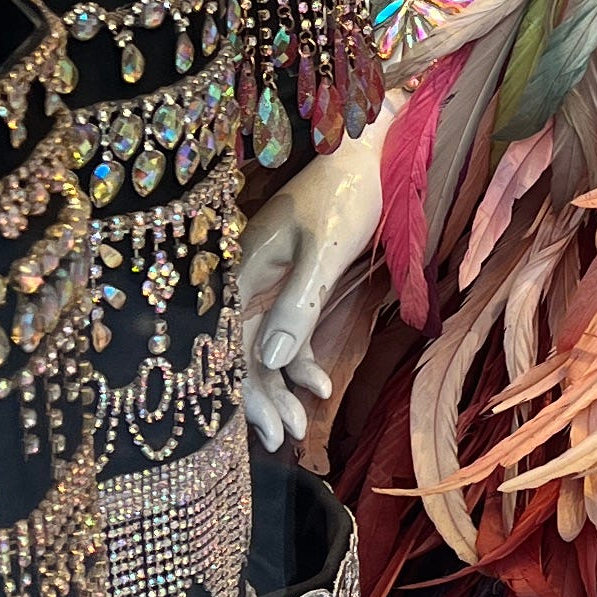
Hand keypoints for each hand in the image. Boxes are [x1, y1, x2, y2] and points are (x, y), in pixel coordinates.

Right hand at [240, 127, 387, 451]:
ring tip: (301, 429)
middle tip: (285, 441)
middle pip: (241, 352)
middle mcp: (244, 282)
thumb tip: (273, 362)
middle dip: (261, 399)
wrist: (370, 155)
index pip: (227, 344)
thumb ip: (298, 303)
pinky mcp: (292, 288)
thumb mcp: (325, 250)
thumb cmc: (345, 194)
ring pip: (264, 349)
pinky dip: (300, 362)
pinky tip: (319, 388)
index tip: (264, 428)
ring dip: (281, 389)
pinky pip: (287, 335)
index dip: (242, 390)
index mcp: (238, 270)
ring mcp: (267, 286)